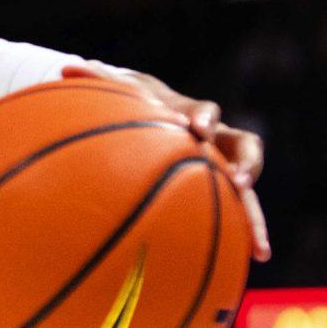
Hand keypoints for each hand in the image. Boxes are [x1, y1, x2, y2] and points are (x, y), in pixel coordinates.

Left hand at [66, 65, 269, 260]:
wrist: (167, 114)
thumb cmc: (142, 104)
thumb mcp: (122, 92)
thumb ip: (98, 81)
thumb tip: (66, 65)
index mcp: (194, 115)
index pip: (205, 112)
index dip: (203, 118)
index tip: (196, 127)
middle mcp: (219, 140)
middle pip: (245, 147)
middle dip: (246, 164)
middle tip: (240, 180)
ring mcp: (227, 166)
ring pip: (249, 190)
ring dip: (255, 217)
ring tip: (259, 248)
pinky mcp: (225, 190)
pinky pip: (238, 213)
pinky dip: (246, 235)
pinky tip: (250, 262)